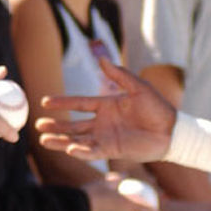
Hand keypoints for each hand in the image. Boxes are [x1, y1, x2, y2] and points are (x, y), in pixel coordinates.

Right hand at [35, 58, 176, 161]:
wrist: (172, 130)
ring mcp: (106, 137)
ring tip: (44, 140)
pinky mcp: (112, 150)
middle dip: (56, 126)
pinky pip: (92, 151)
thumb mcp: (138, 87)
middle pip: (73, 124)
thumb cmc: (157, 107)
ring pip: (78, 139)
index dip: (63, 102)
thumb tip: (102, 59)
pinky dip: (80, 151)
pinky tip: (68, 148)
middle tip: (38, 125)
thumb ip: (119, 74)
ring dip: (61, 140)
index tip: (45, 102)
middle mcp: (102, 122)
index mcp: (106, 105)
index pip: (79, 103)